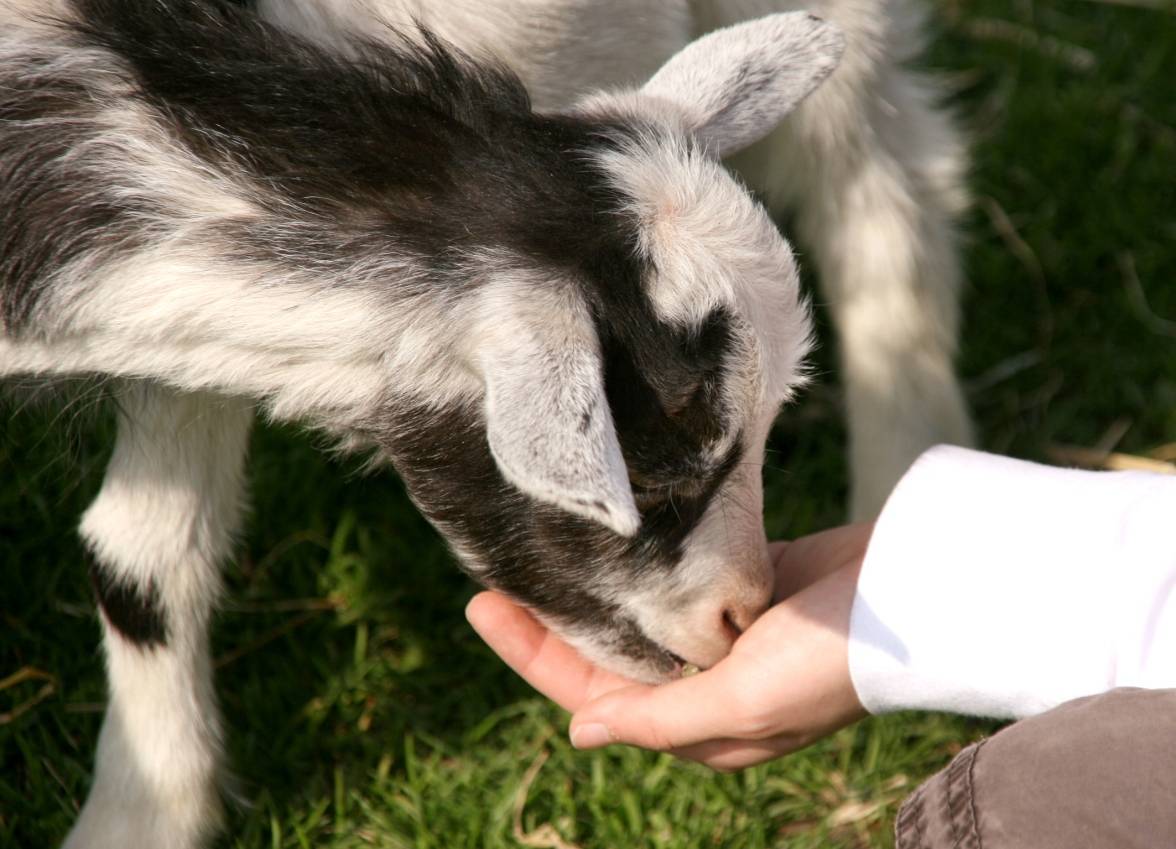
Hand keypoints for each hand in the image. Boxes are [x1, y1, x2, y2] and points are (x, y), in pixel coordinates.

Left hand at [466, 523, 872, 770]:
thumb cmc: (829, 660)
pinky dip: (640, 570)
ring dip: (592, 595)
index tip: (486, 609)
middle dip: (549, 625)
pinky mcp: (747, 589)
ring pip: (637, 620)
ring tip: (536, 560)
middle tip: (490, 579)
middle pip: (606, 657)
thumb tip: (582, 735)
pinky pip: (676, 585)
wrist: (916, 595)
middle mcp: (706, 685)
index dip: (536, 657)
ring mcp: (726, 636)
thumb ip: (660, 719)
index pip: (595, 696)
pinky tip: (606, 546)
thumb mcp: (740, 703)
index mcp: (700, 723)